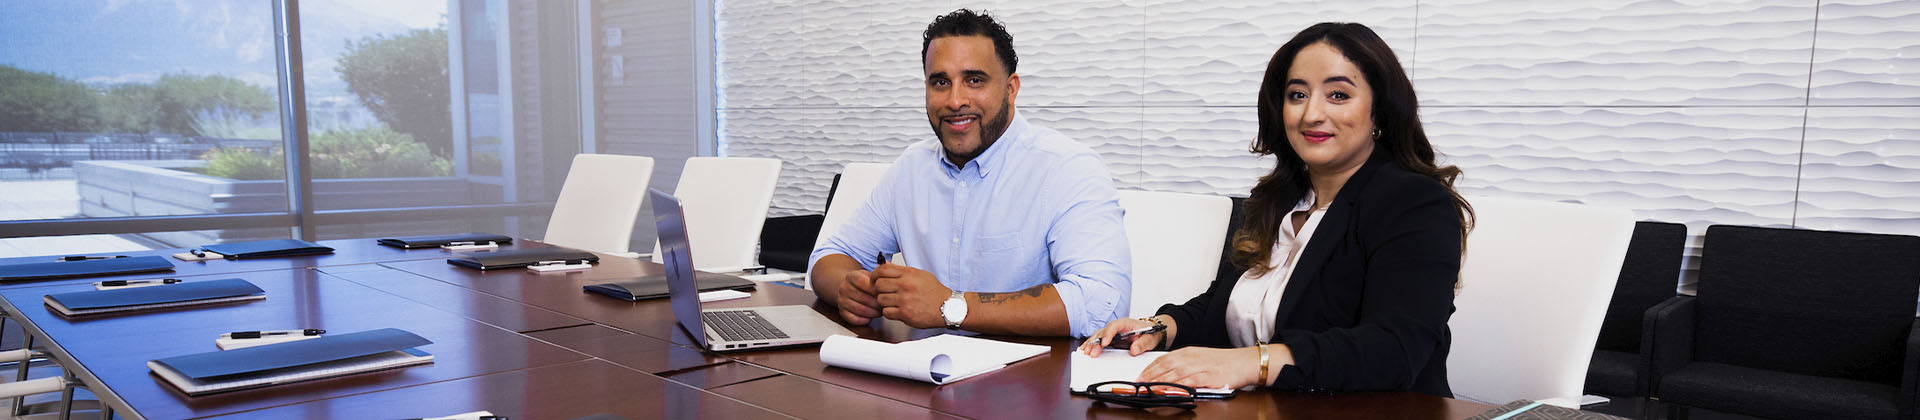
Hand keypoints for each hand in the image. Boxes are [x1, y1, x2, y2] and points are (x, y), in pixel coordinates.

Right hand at [836, 270, 881, 323]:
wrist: (850, 289)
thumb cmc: (864, 284)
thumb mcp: (870, 275)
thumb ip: (879, 275)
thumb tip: (889, 273)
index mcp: (851, 276)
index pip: (861, 282)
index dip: (875, 289)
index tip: (884, 292)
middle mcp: (844, 288)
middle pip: (863, 298)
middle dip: (877, 303)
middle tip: (885, 305)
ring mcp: (842, 301)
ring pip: (860, 309)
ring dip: (873, 312)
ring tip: (880, 310)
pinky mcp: (842, 312)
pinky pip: (855, 319)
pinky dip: (866, 319)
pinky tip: (871, 315)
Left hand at [870, 263, 951, 328]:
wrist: (947, 307)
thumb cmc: (933, 291)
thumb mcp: (919, 275)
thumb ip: (900, 270)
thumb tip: (883, 264)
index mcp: (909, 274)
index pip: (882, 269)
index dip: (874, 274)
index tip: (874, 279)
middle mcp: (906, 286)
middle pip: (878, 284)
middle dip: (878, 289)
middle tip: (883, 291)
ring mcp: (905, 300)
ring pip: (880, 299)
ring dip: (883, 301)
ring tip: (892, 301)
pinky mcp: (905, 314)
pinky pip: (886, 312)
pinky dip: (889, 312)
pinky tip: (896, 309)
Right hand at [1079, 317, 1161, 356]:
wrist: (1150, 332)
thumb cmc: (1150, 333)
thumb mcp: (1150, 339)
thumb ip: (1143, 344)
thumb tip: (1134, 350)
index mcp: (1126, 323)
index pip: (1114, 326)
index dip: (1108, 334)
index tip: (1104, 343)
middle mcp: (1116, 326)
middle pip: (1103, 332)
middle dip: (1096, 342)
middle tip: (1092, 352)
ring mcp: (1111, 332)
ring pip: (1098, 336)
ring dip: (1091, 344)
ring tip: (1085, 352)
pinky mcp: (1109, 339)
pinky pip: (1098, 340)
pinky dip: (1091, 344)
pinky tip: (1085, 349)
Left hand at [1137, 346, 1260, 389]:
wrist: (1245, 362)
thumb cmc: (1224, 362)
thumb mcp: (1201, 358)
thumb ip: (1185, 364)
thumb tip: (1168, 374)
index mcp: (1188, 352)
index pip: (1164, 358)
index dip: (1150, 368)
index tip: (1139, 376)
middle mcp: (1192, 357)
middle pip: (1166, 365)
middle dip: (1150, 375)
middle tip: (1138, 384)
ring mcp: (1200, 366)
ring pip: (1175, 373)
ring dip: (1160, 381)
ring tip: (1148, 388)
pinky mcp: (1209, 376)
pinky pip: (1191, 381)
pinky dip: (1179, 386)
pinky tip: (1170, 390)